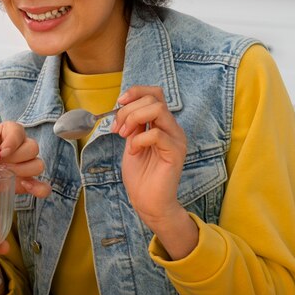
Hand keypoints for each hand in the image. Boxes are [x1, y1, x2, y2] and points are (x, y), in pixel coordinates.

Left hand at [0, 121, 50, 197]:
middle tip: (0, 165)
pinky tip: (26, 187)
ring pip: (38, 165)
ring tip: (6, 176)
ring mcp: (23, 166)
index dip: (13, 140)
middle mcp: (18, 148)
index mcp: (4, 134)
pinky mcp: (25, 184)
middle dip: (17, 157)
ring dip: (23, 171)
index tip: (0, 152)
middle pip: (32, 147)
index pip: (18, 130)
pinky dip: (39, 188)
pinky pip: (42, 186)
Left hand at [113, 85, 197, 257]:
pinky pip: (156, 134)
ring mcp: (176, 139)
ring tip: (124, 136)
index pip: (155, 93)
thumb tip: (124, 106)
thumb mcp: (131, 142)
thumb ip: (133, 124)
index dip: (136, 92)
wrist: (147, 201)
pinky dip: (139, 140)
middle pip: (154, 98)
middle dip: (128, 109)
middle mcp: (172, 128)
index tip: (118, 103)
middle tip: (117, 129)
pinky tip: (133, 152)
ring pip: (157, 109)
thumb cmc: (140, 175)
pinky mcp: (175, 152)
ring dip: (133, 119)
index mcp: (163, 124)